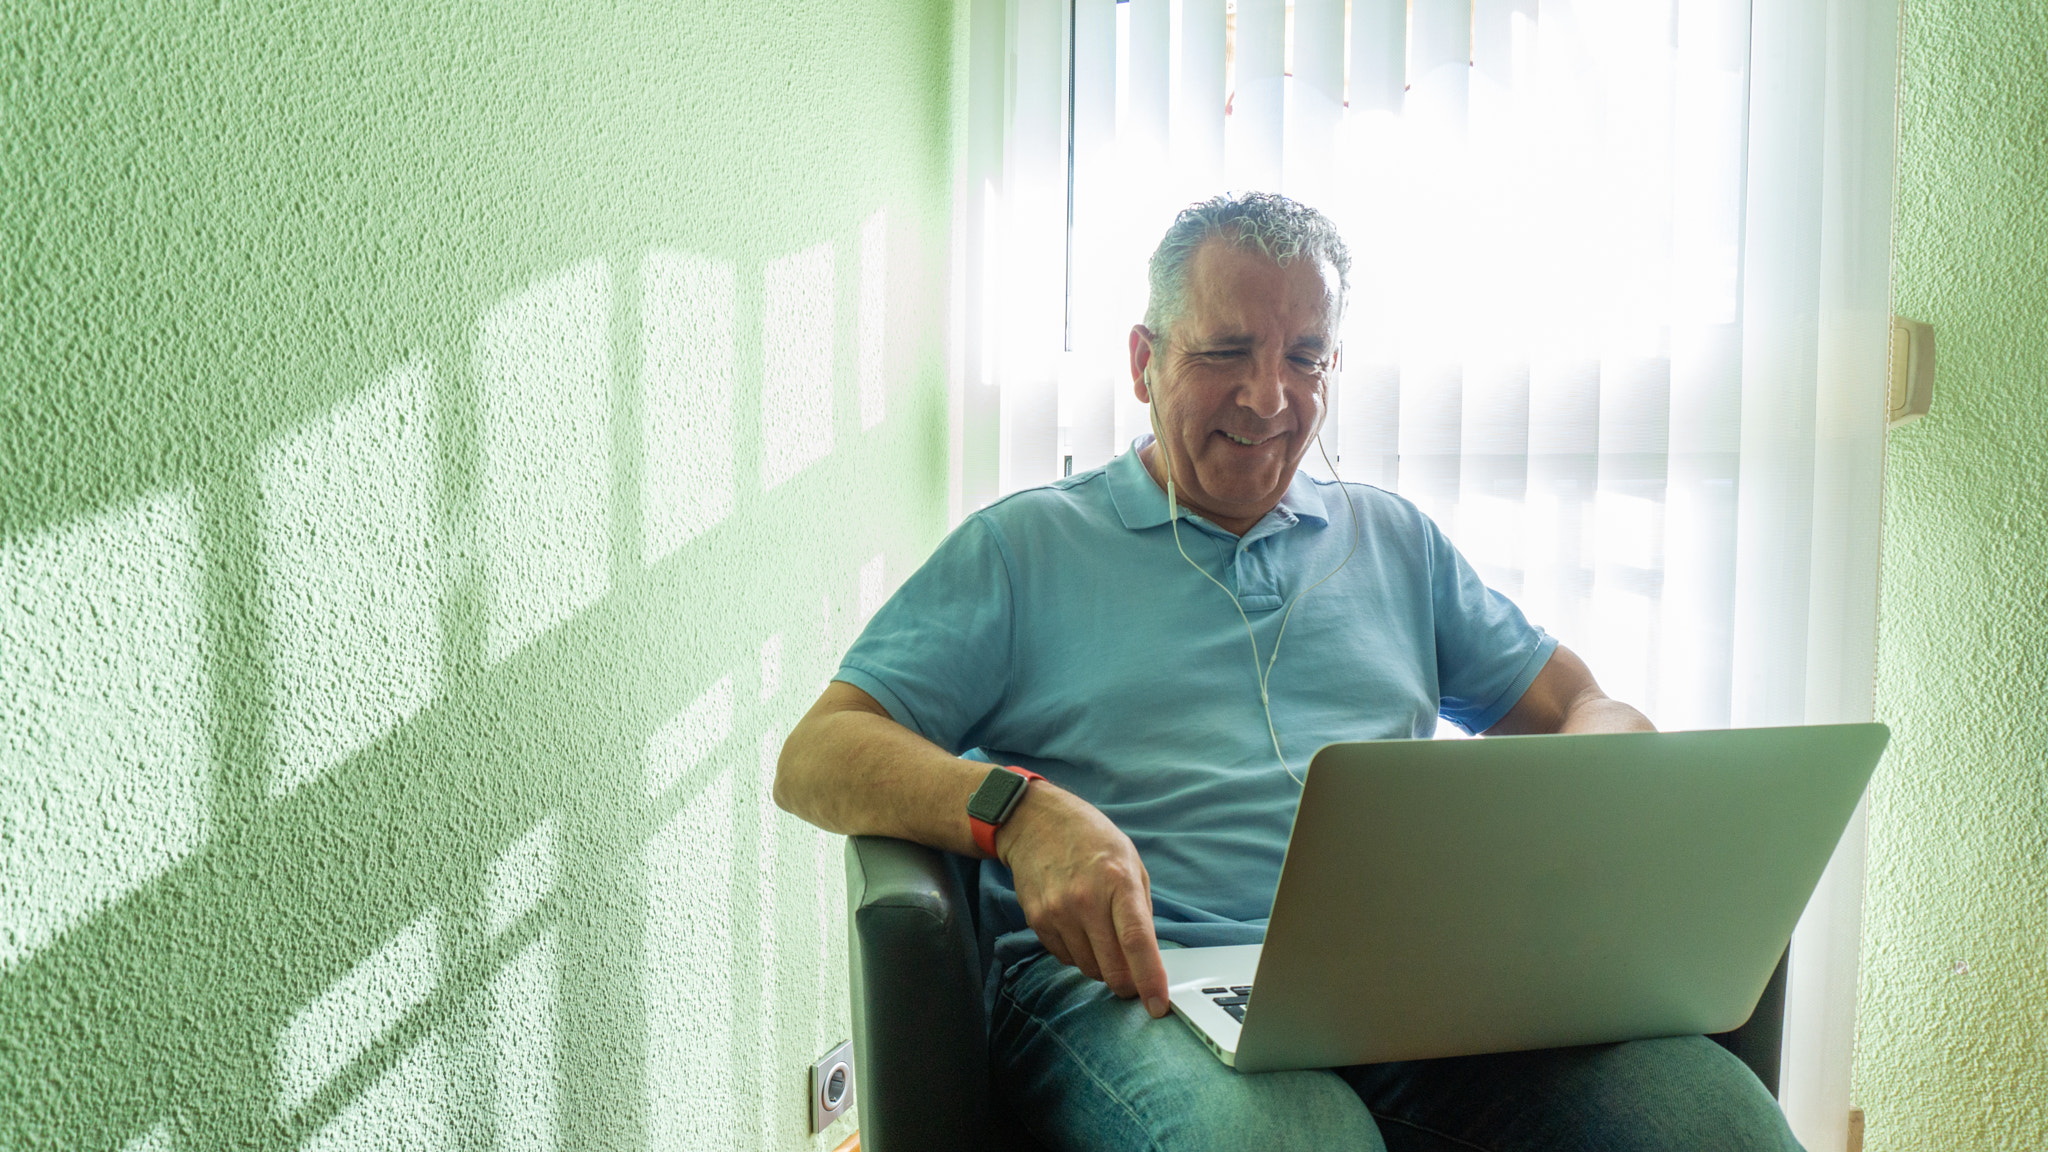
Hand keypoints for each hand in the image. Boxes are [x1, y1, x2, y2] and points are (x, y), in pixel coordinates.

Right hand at [995, 783, 1171, 1017]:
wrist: (1037, 822)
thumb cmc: (1092, 841)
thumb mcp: (1131, 863)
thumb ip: (1141, 911)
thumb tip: (1150, 958)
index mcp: (1118, 881)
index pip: (1136, 942)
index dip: (1149, 979)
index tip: (1158, 1006)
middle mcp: (1085, 899)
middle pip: (1112, 968)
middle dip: (1127, 983)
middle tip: (1134, 980)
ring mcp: (1057, 911)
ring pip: (1088, 968)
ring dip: (1101, 965)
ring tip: (1101, 934)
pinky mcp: (1037, 920)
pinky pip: (1065, 958)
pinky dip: (1078, 955)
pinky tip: (1079, 928)